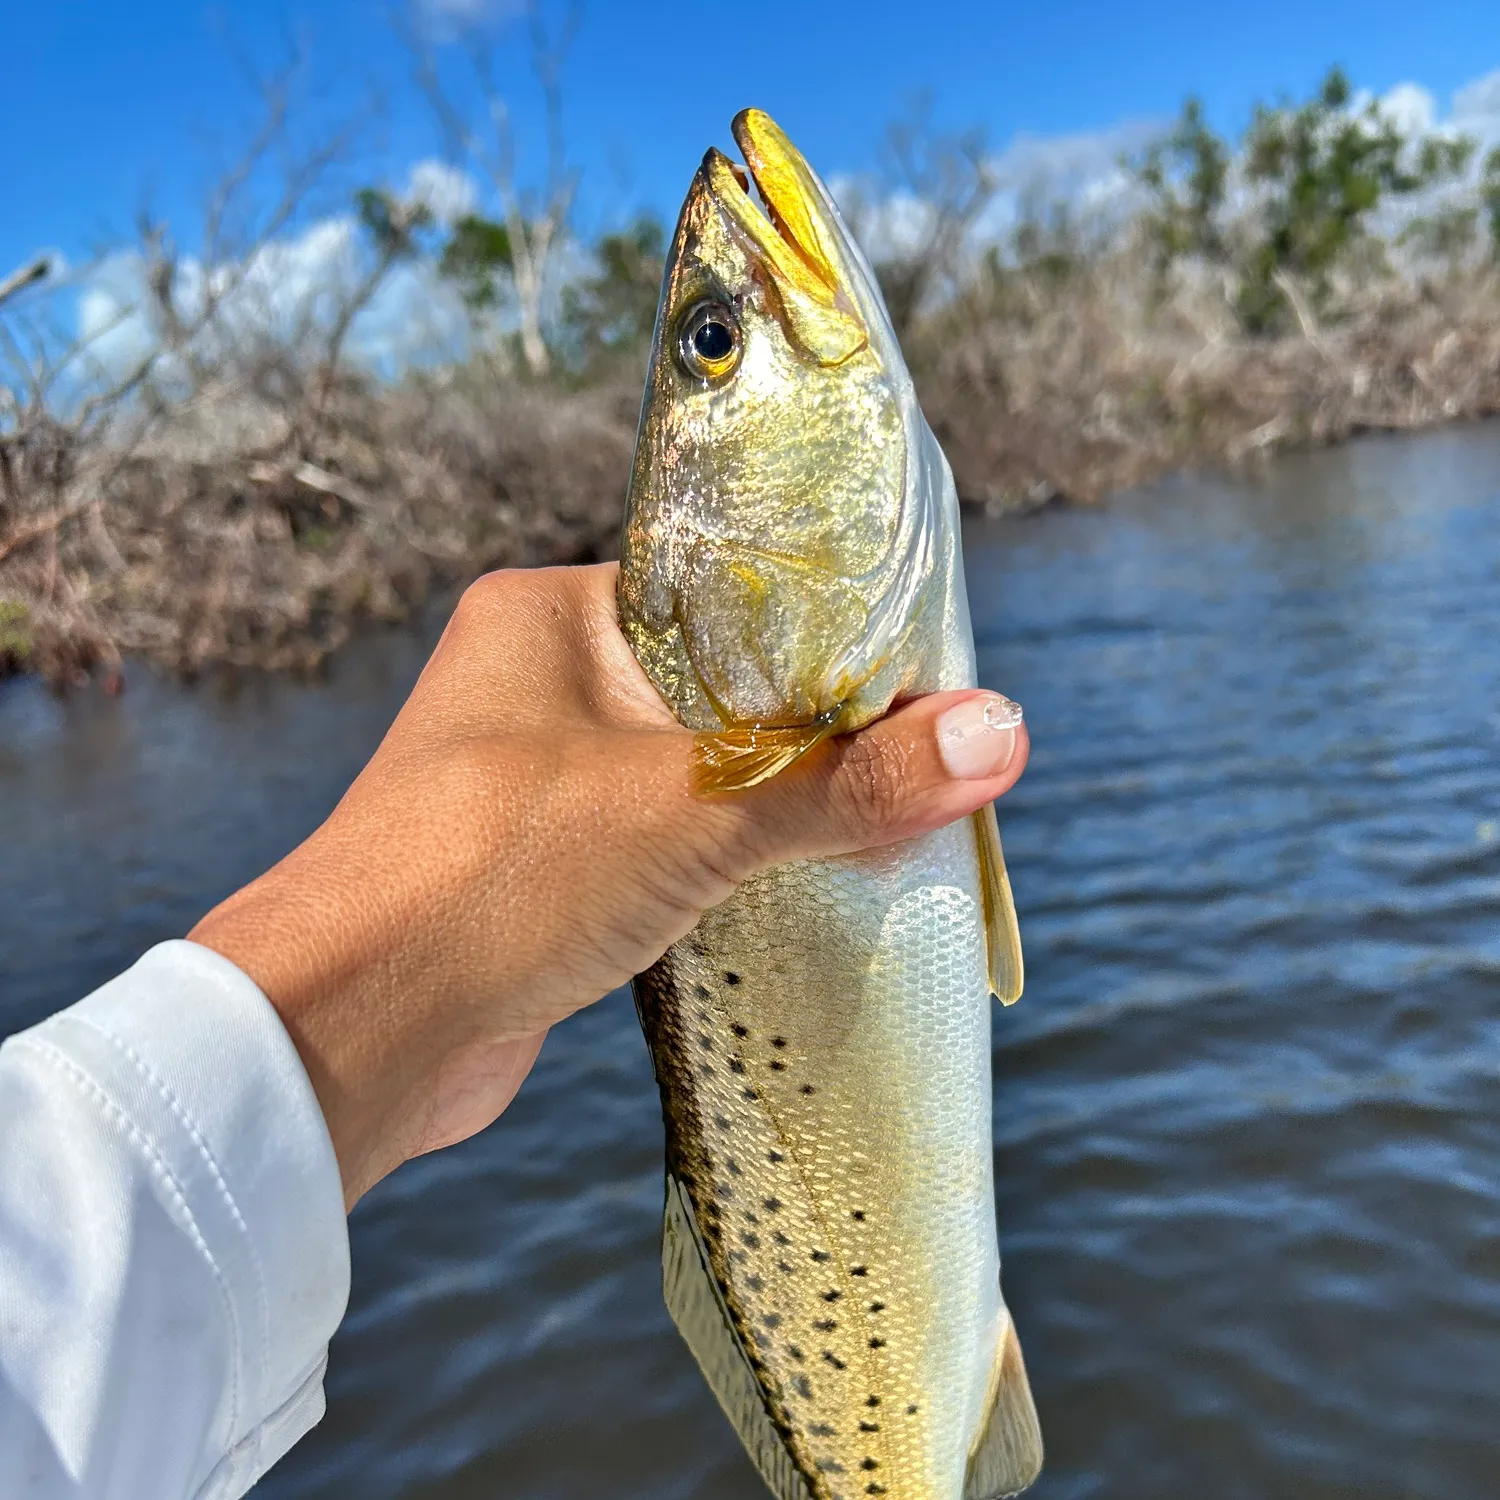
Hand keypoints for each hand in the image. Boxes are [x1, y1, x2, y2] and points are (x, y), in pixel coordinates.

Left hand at [189, 564, 1028, 1206]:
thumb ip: (843, 780)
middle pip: (721, 696)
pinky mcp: (546, 875)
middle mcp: (540, 687)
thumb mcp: (690, 812)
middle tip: (917, 761)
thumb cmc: (489, 877)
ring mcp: (538, 784)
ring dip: (773, 814)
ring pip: (695, 781)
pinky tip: (800, 893)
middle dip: (812, 738)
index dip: (824, 637)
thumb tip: (998, 734)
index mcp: (554, 617)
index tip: (917, 675)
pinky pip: (665, 852)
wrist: (346, 1036)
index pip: (723, 598)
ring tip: (880, 826)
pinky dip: (729, 872)